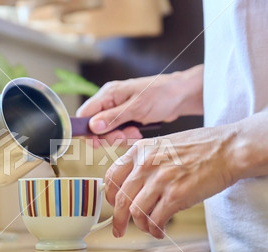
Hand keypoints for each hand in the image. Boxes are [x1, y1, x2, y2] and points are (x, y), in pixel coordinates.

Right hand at [76, 65, 203, 147]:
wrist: (181, 96)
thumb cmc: (161, 95)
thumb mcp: (136, 108)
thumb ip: (113, 118)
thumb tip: (93, 126)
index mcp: (108, 94)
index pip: (85, 113)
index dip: (87, 129)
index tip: (96, 142)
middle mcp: (110, 102)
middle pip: (96, 126)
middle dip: (109, 136)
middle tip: (124, 137)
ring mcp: (118, 110)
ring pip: (108, 132)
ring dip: (121, 137)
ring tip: (135, 132)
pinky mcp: (127, 118)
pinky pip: (119, 132)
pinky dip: (128, 136)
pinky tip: (138, 132)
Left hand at [105, 125, 236, 238]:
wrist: (229, 149)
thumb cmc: (201, 147)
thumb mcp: (164, 144)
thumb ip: (145, 160)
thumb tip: (131, 184)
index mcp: (140, 150)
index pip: (111, 177)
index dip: (109, 196)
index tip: (112, 205)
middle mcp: (146, 164)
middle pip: (120, 200)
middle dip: (118, 220)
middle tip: (119, 230)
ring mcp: (161, 180)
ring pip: (137, 213)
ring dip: (142, 226)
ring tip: (151, 228)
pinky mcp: (176, 195)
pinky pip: (156, 220)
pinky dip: (156, 229)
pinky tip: (161, 231)